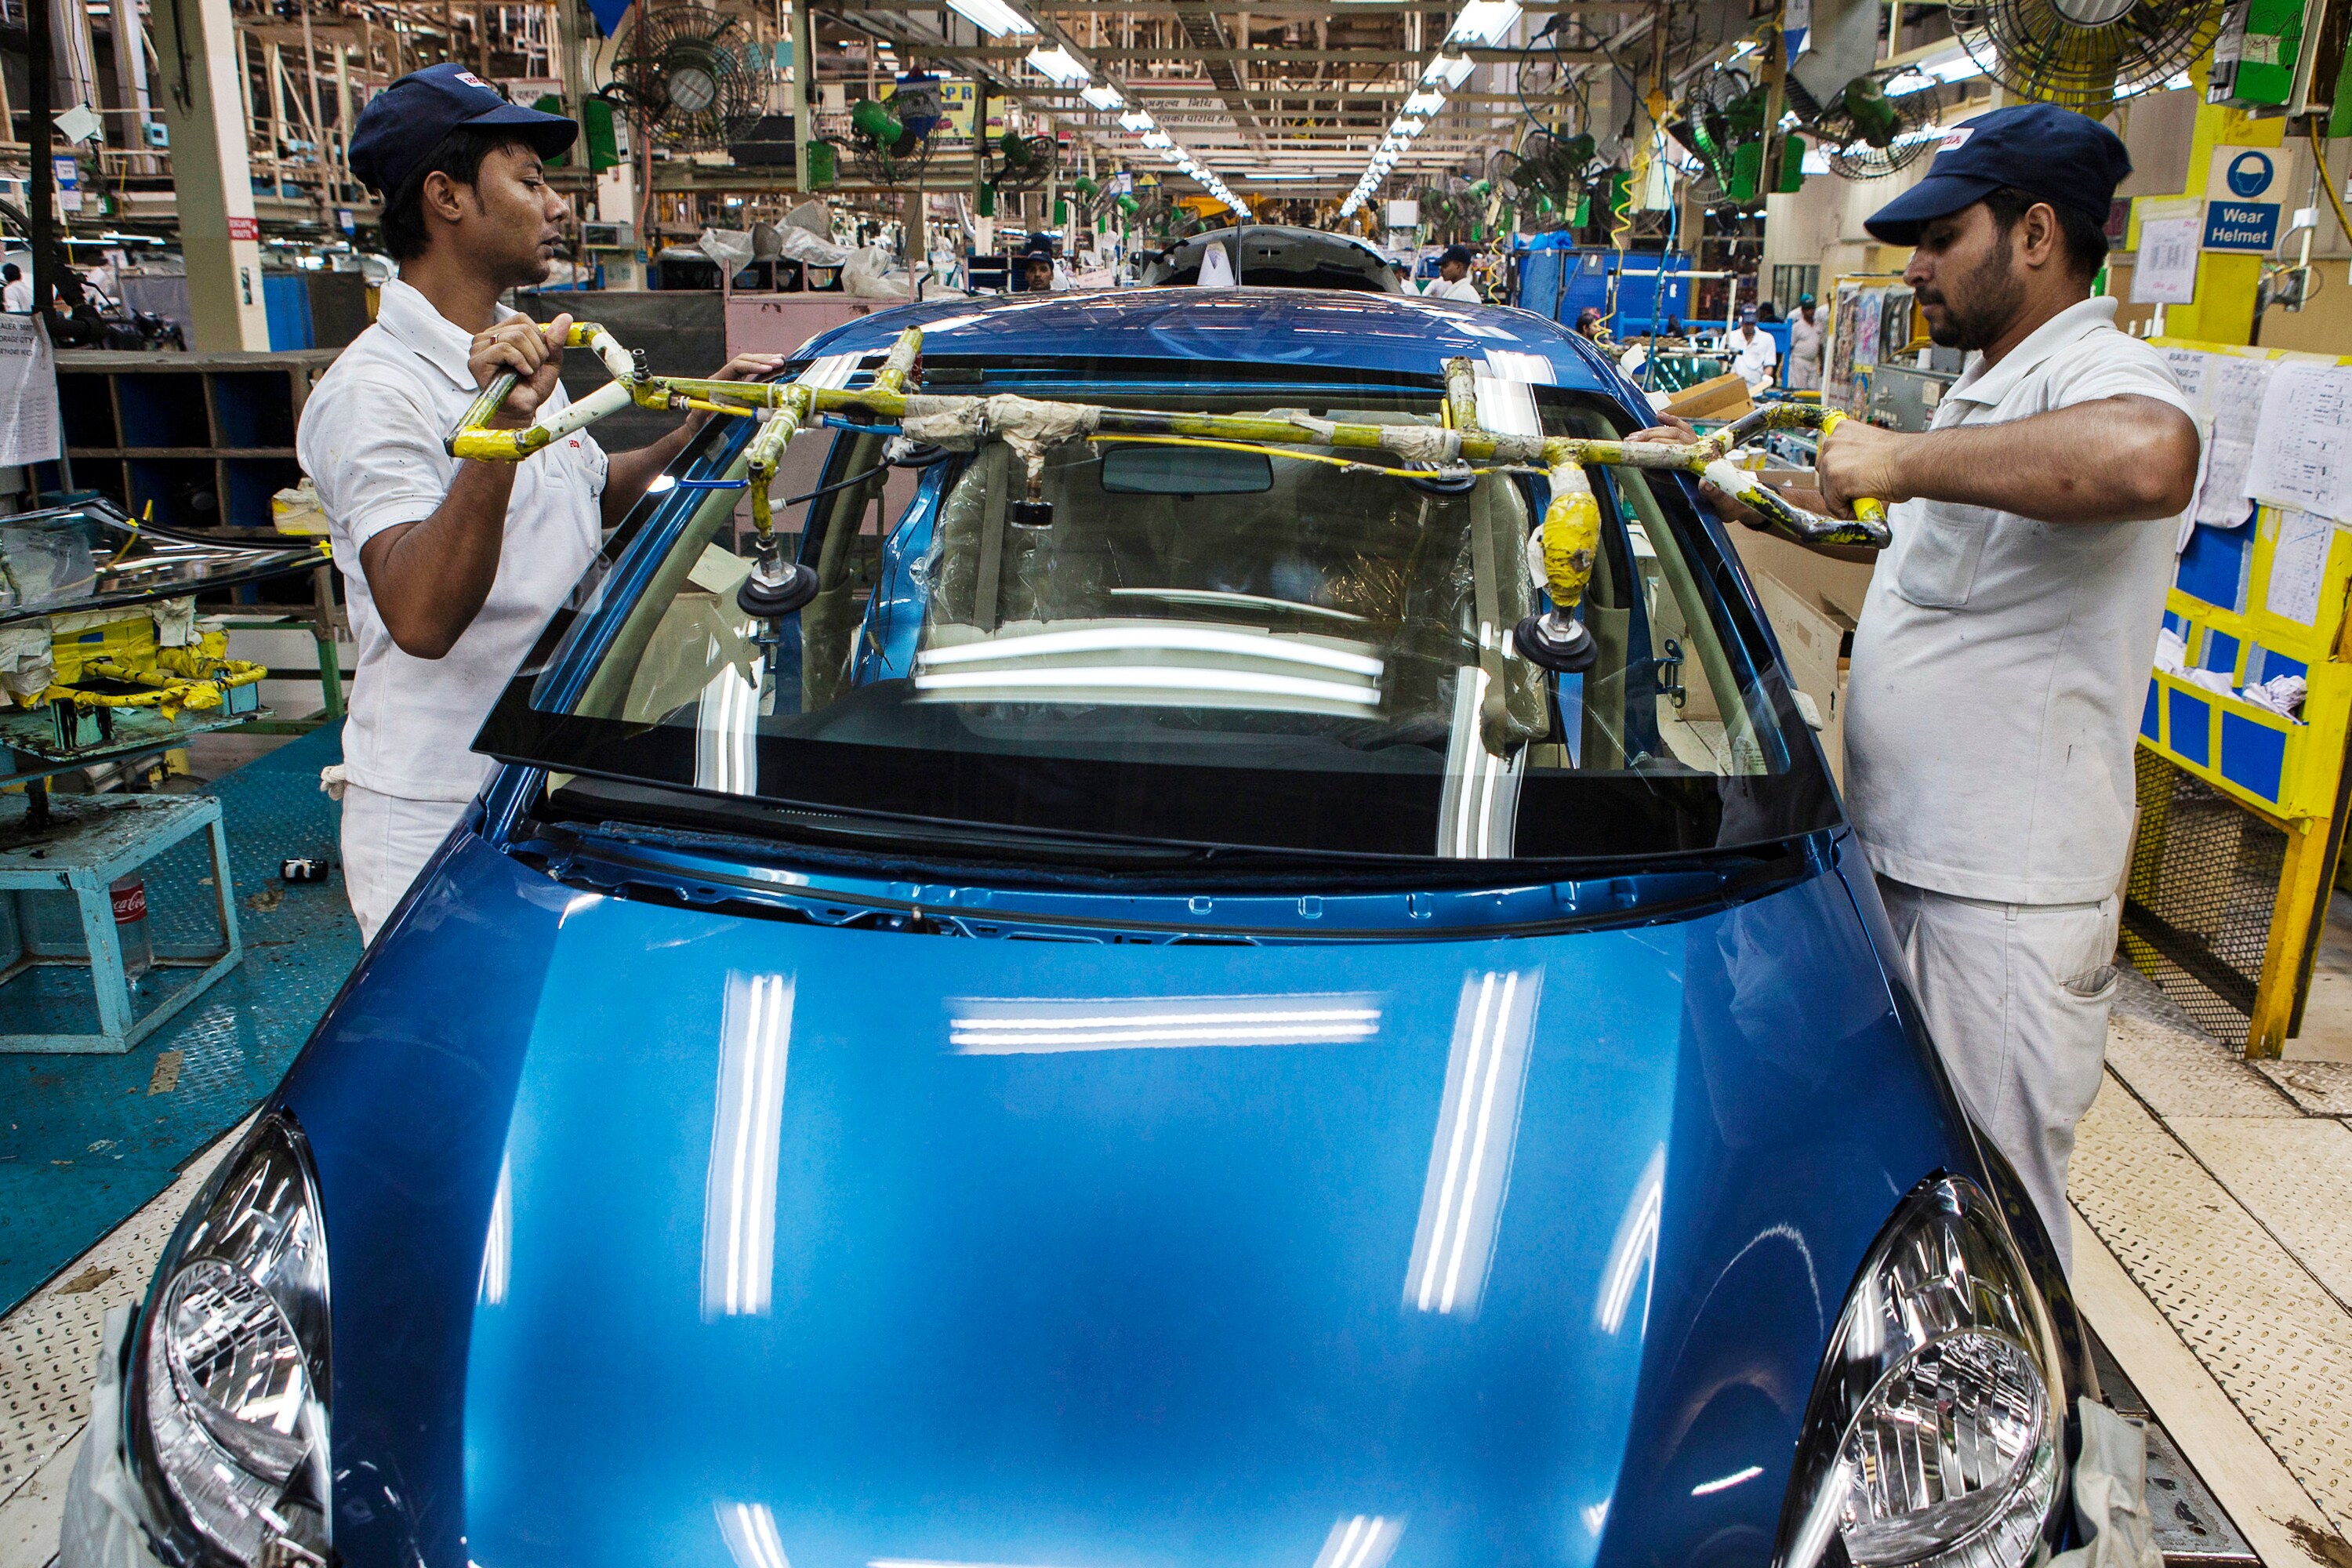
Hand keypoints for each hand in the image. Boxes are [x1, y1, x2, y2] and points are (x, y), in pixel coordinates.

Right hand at [469, 312, 568, 426]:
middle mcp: (485, 338)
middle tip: (533, 369)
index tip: (538, 358)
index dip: (539, 339)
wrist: (523, 409)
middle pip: (521, 328)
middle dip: (537, 351)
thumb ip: (555, 339)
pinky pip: (504, 349)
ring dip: (531, 359)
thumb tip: (566, 316)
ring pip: (515, 337)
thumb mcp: (549, 359)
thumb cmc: (532, 386)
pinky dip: (521, 362)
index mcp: (499, 333)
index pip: (523, 319)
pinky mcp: (476, 362)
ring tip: (527, 373)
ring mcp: (478, 349)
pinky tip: (522, 373)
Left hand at [682, 351, 790, 432]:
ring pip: (748, 363)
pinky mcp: (737, 383)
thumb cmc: (698, 423)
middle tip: (779, 362)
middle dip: (762, 360)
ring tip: (780, 361)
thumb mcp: (699, 419)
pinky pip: (750, 371)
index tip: (767, 369)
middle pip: (744, 360)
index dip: (752, 366)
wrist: (697, 424)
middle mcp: (724, 376)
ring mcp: (730, 378)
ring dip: (765, 360)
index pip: (736, 366)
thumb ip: (705, 412)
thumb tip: (712, 405)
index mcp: (716, 381)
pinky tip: (774, 366)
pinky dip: (763, 368)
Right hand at [1626, 416, 1762, 527]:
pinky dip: (1672, 422)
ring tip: (1633, 438)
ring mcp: (1700, 449)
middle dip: (1651, 440)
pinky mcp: (1697, 449)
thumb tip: (1706, 485)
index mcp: (1707, 467)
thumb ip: (1717, 496)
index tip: (1642, 456)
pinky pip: (1684, 430)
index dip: (1660, 451)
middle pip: (1675, 439)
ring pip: (1675, 434)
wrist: (1739, 499)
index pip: (1681, 453)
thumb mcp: (1725, 506)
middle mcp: (1703, 454)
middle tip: (1631, 444)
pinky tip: (1659, 416)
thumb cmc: (1731, 504)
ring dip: (1653, 433)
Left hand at [1815, 417, 1911, 519]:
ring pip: (1827, 491)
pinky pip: (1834, 505)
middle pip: (1823, 473)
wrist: (1912, 463)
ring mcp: (1831, 460)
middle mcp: (1833, 441)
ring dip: (1843, 499)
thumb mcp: (1873, 448)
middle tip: (1859, 492)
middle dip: (1838, 486)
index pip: (1829, 456)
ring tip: (1865, 497)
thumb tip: (1851, 474)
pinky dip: (1847, 511)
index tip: (1852, 479)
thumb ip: (1856, 456)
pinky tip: (1864, 504)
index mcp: (1843, 430)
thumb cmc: (1902, 458)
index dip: (1840, 471)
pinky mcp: (1834, 479)